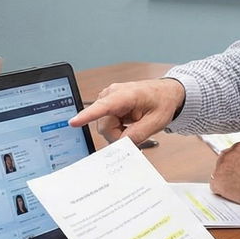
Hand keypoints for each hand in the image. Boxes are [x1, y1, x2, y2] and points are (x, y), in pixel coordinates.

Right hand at [67, 79, 184, 144]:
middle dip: (118, 135)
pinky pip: (106, 124)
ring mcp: (107, 99)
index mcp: (126, 94)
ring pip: (104, 127)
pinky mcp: (106, 104)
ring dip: (118, 132)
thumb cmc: (162, 101)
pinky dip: (117, 128)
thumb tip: (121, 145)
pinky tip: (127, 123)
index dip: (87, 116)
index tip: (74, 122)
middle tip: (135, 133)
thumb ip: (137, 135)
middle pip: (104, 126)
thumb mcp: (156, 122)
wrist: (165, 93)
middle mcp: (112, 94)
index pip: (103, 107)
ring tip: (133, 124)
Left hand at [209, 142, 239, 204]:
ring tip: (237, 189)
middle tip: (237, 180)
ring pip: (218, 175)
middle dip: (228, 172)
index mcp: (238, 147)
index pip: (231, 154)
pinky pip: (215, 187)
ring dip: (225, 181)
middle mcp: (227, 154)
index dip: (235, 165)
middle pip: (222, 163)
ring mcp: (220, 167)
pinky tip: (231, 194)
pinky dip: (221, 192)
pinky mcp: (217, 181)